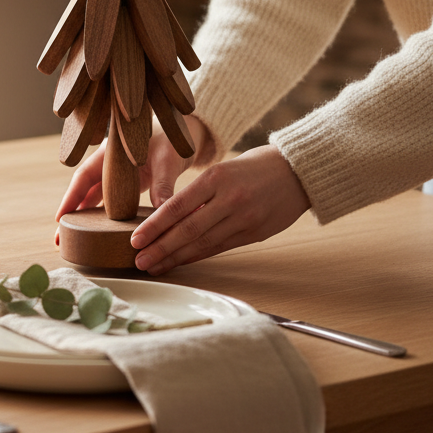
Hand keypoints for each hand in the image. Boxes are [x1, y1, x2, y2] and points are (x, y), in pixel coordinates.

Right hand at [54, 117, 208, 236]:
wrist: (185, 132)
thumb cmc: (173, 140)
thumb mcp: (167, 161)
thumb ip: (163, 185)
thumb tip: (163, 210)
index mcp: (111, 153)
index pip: (84, 176)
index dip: (71, 197)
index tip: (59, 217)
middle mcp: (108, 165)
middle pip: (84, 191)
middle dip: (71, 214)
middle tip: (59, 237)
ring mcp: (116, 175)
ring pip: (94, 197)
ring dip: (85, 217)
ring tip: (72, 239)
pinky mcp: (126, 183)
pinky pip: (110, 201)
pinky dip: (103, 216)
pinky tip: (98, 232)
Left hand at [129, 145, 309, 274]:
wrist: (298, 170)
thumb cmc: (254, 166)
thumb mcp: (223, 169)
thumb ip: (199, 194)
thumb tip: (168, 220)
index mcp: (216, 178)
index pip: (177, 206)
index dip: (154, 226)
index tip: (135, 239)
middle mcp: (229, 199)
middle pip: (187, 230)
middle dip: (160, 248)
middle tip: (139, 260)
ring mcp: (244, 218)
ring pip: (203, 243)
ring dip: (175, 258)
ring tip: (153, 266)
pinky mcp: (255, 233)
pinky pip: (219, 248)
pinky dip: (197, 256)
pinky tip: (180, 262)